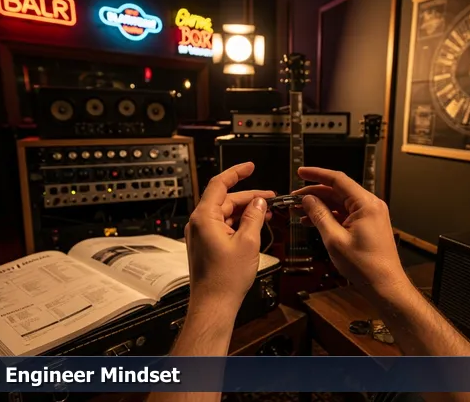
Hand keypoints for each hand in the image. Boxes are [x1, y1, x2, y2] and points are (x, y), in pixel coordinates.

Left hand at [184, 162, 274, 308]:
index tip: (249, 166)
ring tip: (266, 212)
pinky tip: (254, 226)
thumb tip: (259, 202)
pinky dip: (239, 223)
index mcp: (204, 218)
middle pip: (225, 199)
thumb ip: (254, 217)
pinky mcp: (205, 244)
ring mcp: (201, 234)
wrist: (214, 303)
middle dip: (248, 197)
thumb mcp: (248, 242)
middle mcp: (198, 224)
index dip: (237, 172)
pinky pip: (222, 226)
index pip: (219, 184)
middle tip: (270, 197)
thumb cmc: (224, 279)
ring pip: (225, 213)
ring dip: (245, 211)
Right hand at [293, 167, 405, 290]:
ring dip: (320, 206)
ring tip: (299, 211)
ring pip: (340, 203)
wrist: (384, 284)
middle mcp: (370, 205)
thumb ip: (320, 216)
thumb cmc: (365, 265)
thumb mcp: (335, 239)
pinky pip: (345, 214)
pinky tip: (312, 221)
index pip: (338, 180)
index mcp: (366, 204)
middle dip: (314, 193)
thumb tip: (308, 200)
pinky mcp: (368, 225)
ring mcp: (370, 215)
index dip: (317, 174)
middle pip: (338, 191)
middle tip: (294, 199)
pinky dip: (329, 216)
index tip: (301, 172)